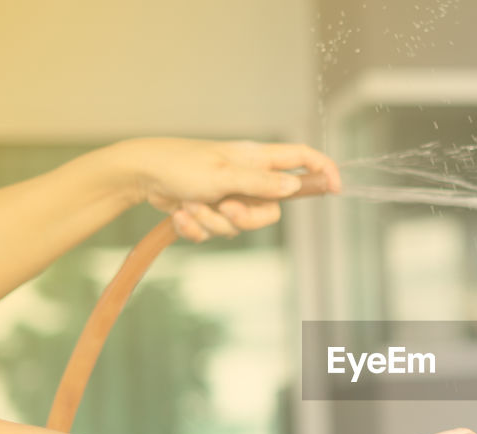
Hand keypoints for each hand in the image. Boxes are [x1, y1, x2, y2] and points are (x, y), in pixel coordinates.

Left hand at [113, 138, 341, 241]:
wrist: (140, 175)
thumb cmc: (180, 165)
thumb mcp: (224, 176)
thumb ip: (261, 183)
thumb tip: (295, 186)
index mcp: (257, 159)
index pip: (302, 158)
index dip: (323, 171)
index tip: (336, 188)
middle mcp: (247, 177)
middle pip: (272, 210)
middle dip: (247, 218)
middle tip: (225, 208)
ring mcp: (230, 195)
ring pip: (241, 226)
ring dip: (213, 222)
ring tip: (191, 205)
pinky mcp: (211, 211)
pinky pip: (216, 232)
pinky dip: (196, 227)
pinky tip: (179, 214)